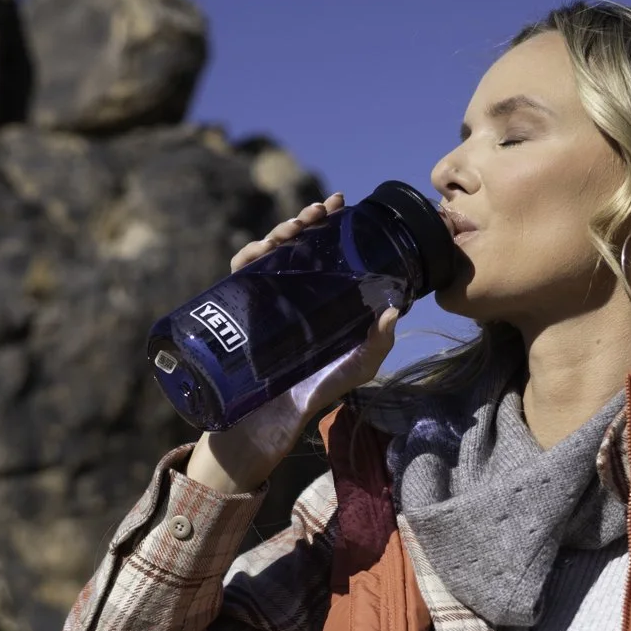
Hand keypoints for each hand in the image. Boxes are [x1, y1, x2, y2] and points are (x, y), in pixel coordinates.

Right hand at [184, 192, 400, 493]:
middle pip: (293, 245)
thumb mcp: (353, 370)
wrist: (267, 424)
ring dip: (279, 231)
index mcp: (316, 299)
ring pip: (266, 252)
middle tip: (320, 212)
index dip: (330, 225)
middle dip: (305, 221)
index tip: (341, 205)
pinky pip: (238, 275)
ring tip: (296, 227)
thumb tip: (395, 308)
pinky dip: (247, 256)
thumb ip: (376, 344)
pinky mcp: (236, 312)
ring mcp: (260, 301)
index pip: (322, 252)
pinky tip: (260, 251)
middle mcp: (287, 294)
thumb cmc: (311, 397)